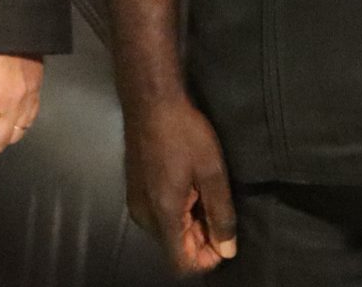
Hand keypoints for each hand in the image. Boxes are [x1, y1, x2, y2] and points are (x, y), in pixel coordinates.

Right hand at [124, 92, 237, 274]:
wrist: (150, 97)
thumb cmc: (183, 132)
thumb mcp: (212, 171)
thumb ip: (221, 214)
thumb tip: (227, 250)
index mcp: (162, 214)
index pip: (182, 264)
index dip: (206, 258)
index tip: (223, 236)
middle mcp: (144, 215)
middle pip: (174, 248)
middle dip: (199, 239)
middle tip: (218, 210)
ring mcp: (135, 201)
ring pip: (165, 231)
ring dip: (187, 224)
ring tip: (205, 195)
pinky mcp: (134, 187)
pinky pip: (157, 214)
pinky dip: (175, 211)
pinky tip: (188, 186)